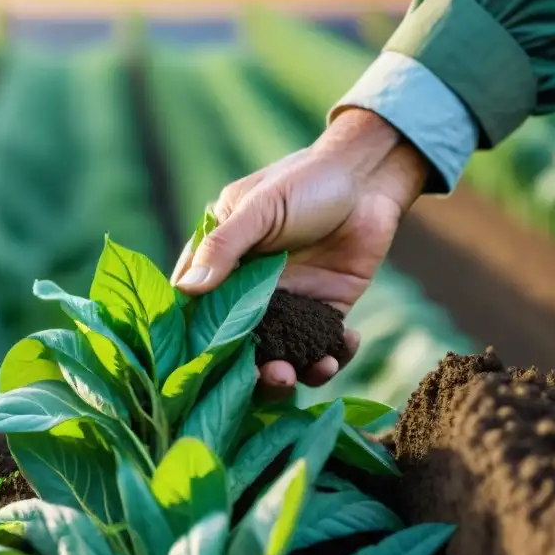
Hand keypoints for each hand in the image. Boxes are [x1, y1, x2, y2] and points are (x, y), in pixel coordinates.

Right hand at [171, 108, 428, 396]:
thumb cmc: (305, 181)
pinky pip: (321, 348)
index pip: (197, 312)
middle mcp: (248, 293)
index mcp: (221, 265)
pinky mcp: (325, 313)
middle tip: (274, 377)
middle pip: (239, 346)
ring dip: (293, 373)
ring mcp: (288, 306)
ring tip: (315, 369)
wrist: (367, 177)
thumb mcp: (259, 208)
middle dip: (254, 372)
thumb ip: (224, 246)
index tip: (211, 368)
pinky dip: (332, 357)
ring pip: (279, 356)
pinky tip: (346, 343)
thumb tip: (186, 289)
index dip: (201, 344)